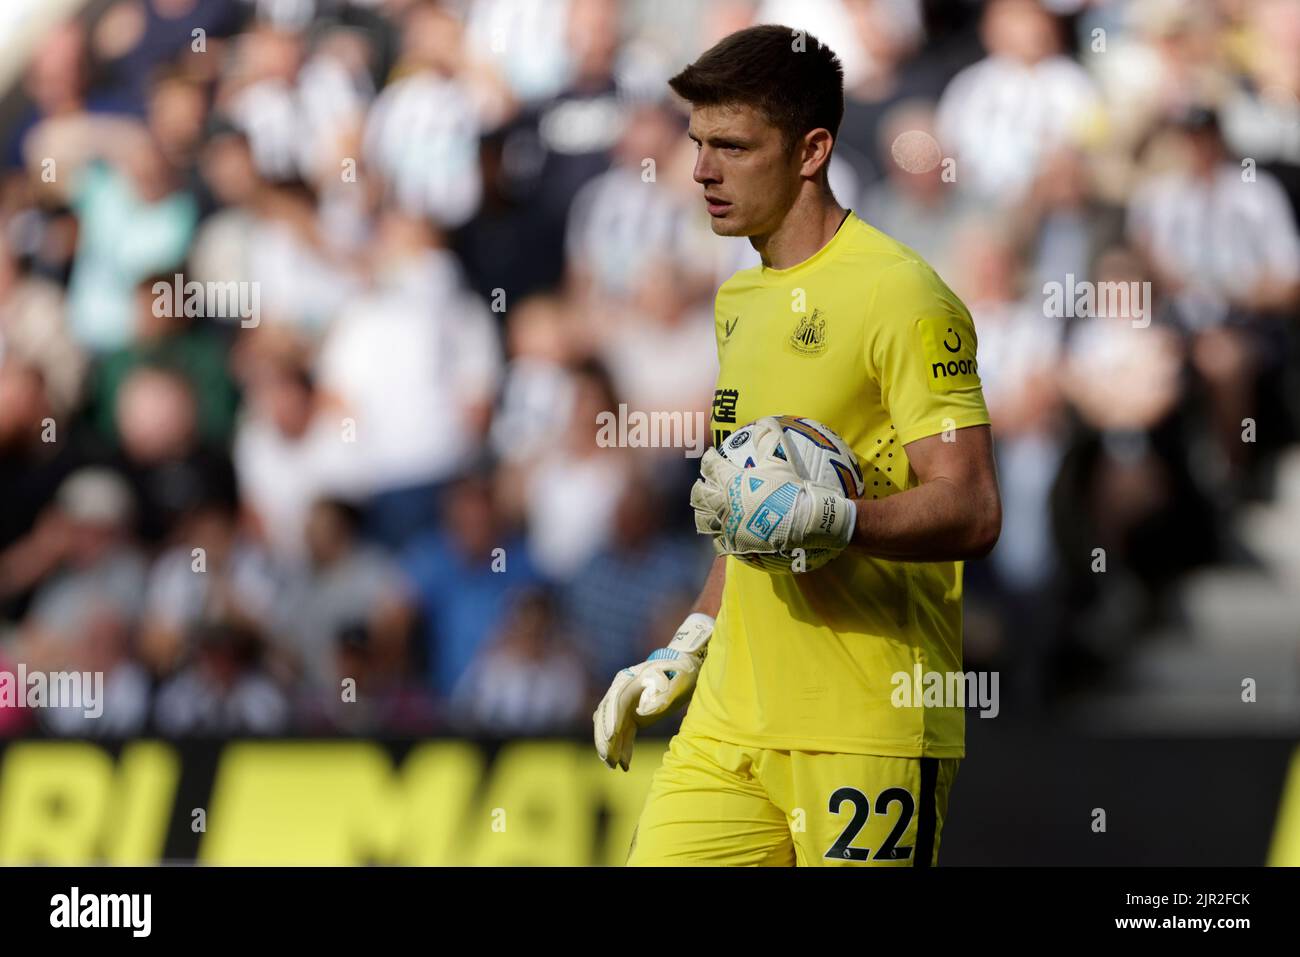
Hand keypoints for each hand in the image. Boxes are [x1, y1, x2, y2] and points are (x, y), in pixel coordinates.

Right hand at [593, 613, 712, 770]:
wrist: (685, 669)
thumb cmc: (681, 672)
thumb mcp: (677, 679)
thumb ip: (662, 693)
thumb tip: (642, 711)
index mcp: (629, 680)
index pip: (615, 701)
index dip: (610, 718)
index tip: (610, 736)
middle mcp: (621, 692)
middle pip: (606, 716)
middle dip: (604, 738)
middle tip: (607, 758)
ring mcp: (625, 705)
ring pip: (612, 728)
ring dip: (610, 747)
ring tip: (613, 766)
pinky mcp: (632, 717)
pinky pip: (624, 735)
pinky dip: (623, 749)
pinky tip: (625, 765)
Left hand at [690, 447, 855, 559]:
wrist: (800, 523)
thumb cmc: (789, 490)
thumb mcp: (780, 460)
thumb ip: (770, 437)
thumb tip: (767, 419)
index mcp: (729, 481)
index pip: (710, 465)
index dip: (709, 459)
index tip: (710, 455)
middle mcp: (722, 504)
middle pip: (700, 494)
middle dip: (699, 487)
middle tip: (703, 484)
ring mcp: (726, 526)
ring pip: (704, 520)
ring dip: (703, 514)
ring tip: (707, 511)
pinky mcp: (733, 546)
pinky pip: (719, 544)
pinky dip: (719, 539)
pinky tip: (723, 538)